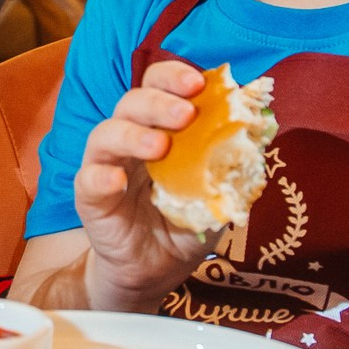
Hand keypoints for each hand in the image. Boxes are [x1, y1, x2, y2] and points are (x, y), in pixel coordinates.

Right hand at [73, 58, 220, 309]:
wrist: (155, 271)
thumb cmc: (184, 224)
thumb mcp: (217, 197)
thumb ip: (234, 169)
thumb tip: (260, 138)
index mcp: (159, 128)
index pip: (158, 87)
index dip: (174, 77)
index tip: (200, 83)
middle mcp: (129, 140)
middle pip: (132, 102)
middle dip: (159, 101)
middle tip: (186, 112)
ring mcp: (106, 166)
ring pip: (105, 134)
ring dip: (132, 134)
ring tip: (159, 145)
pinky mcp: (90, 198)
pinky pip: (88, 179)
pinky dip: (101, 176)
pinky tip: (117, 180)